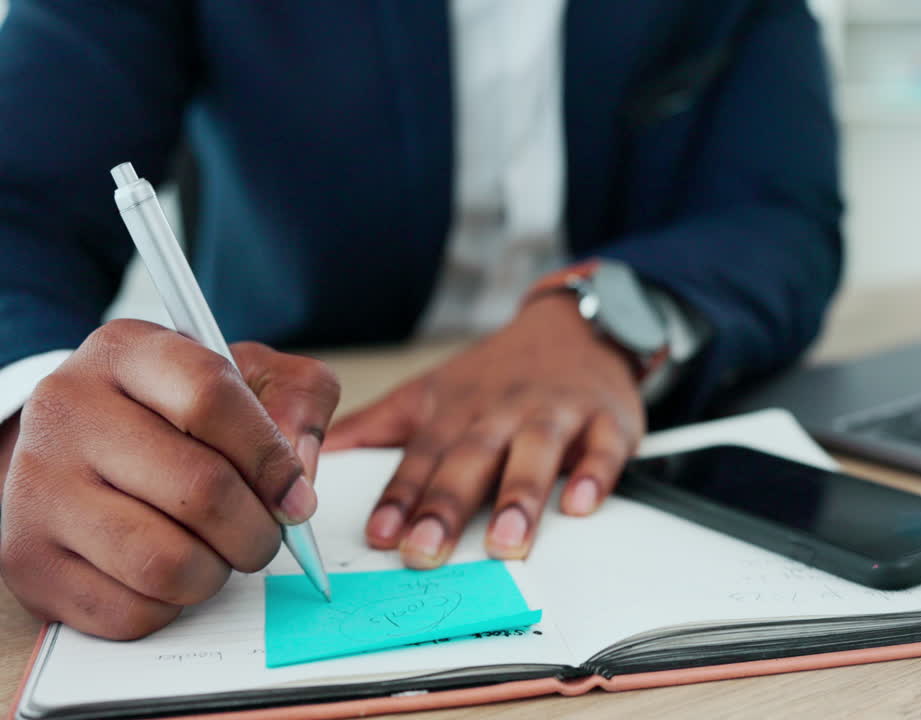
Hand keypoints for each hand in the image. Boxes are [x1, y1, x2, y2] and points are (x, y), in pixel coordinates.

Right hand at [0, 320, 339, 638]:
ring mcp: (37, 489)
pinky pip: (130, 611)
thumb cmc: (181, 414)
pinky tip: (167, 572)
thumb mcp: (251, 377)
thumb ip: (297, 403)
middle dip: (257, 529)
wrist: (81, 450)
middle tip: (265, 535)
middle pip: (199, 489)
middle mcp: (67, 411)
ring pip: (165, 562)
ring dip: (216, 572)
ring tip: (217, 553)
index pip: (210, 395)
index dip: (271, 456)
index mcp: (126, 352)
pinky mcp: (28, 561)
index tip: (296, 495)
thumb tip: (298, 477)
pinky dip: (170, 606)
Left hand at [325, 294, 644, 567]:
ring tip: (505, 542)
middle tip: (426, 551)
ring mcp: (554, 414)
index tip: (379, 535)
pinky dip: (593, 474)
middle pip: (470, 460)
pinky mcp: (606, 420)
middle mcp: (501, 413)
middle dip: (446, 506)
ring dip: (518, 497)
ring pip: (534, 454)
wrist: (577, 326)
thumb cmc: (497, 373)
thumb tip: (310, 457)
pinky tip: (580, 502)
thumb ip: (374, 428)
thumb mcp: (429, 392)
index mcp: (456, 413)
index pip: (421, 458)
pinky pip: (602, 449)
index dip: (399, 496)